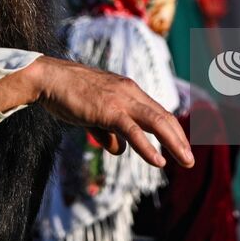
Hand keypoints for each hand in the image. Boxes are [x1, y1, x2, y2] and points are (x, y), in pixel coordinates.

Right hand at [0, 56, 193, 168]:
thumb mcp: (94, 114)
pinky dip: (147, 147)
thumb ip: (109, 130)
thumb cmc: (69, 94)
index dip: (173, 131)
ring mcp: (121, 100)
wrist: (49, 79)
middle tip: (190, 160)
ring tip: (185, 161)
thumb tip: (120, 149)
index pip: (158, 112)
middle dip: (180, 140)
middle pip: (163, 117)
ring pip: (156, 122)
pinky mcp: (108, 109)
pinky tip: (158, 161)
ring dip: (174, 143)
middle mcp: (130, 92)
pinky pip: (133, 130)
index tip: (182, 147)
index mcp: (128, 91)